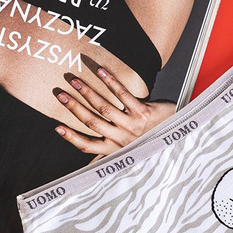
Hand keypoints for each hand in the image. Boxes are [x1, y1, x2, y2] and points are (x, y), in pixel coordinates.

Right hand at [54, 67, 175, 161]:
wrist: (175, 129)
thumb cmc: (148, 136)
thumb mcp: (129, 147)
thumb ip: (110, 148)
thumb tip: (89, 161)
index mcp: (115, 148)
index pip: (88, 146)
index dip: (71, 138)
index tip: (56, 127)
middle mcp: (122, 139)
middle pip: (92, 122)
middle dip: (73, 107)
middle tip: (60, 93)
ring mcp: (133, 126)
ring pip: (104, 108)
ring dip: (87, 92)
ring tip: (74, 80)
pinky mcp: (143, 112)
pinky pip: (122, 94)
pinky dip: (109, 82)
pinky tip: (99, 71)